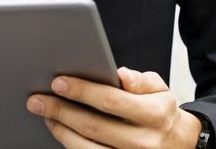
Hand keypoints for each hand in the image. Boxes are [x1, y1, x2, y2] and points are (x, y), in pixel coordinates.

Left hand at [26, 67, 202, 148]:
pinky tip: (60, 131)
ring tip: (46, 114)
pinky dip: (70, 145)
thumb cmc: (160, 112)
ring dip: (61, 130)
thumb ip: (140, 80)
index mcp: (155, 115)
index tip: (58, 82)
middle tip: (37, 99)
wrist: (178, 144)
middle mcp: (144, 142)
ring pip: (86, 148)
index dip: (82, 91)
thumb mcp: (159, 90)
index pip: (111, 101)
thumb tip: (120, 75)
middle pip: (93, 125)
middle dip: (61, 110)